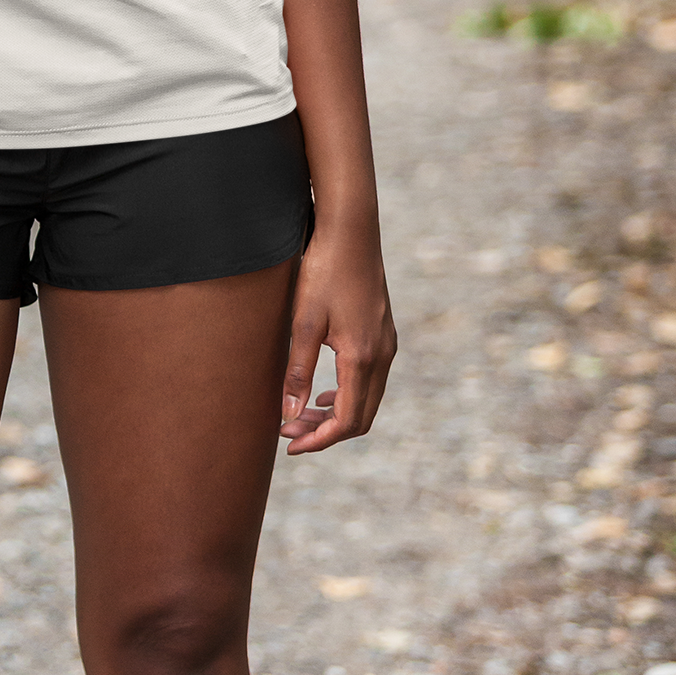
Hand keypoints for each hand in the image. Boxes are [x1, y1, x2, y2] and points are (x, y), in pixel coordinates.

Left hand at [279, 223, 396, 454]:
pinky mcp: (384, 332)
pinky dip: (348, 394)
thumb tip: (289, 415)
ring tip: (301, 414)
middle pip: (360, 417)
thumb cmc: (323, 270)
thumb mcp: (303, 321)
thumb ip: (297, 371)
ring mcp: (387, 344)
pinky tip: (325, 390)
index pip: (346, 420)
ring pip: (367, 399)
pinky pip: (371, 379)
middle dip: (325, 431)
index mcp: (362, 357)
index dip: (318, 440)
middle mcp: (382, 355)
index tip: (289, 444)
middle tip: (288, 430)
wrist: (351, 230)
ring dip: (336, 414)